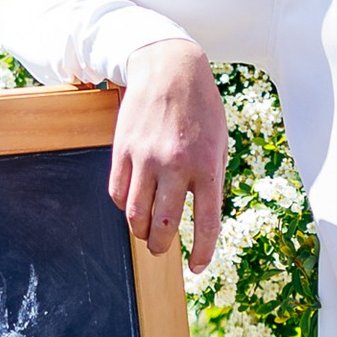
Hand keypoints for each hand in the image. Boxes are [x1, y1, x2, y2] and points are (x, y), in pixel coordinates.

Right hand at [107, 42, 227, 265]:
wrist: (170, 69)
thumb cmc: (201, 110)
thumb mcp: (218, 145)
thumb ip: (209, 181)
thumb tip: (198, 221)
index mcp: (206, 166)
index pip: (205, 222)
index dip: (201, 252)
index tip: (196, 267)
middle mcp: (175, 165)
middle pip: (163, 224)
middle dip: (160, 246)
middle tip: (160, 249)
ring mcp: (145, 158)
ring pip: (135, 214)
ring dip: (139, 232)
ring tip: (145, 234)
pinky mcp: (123, 150)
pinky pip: (118, 192)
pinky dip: (124, 206)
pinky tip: (133, 205)